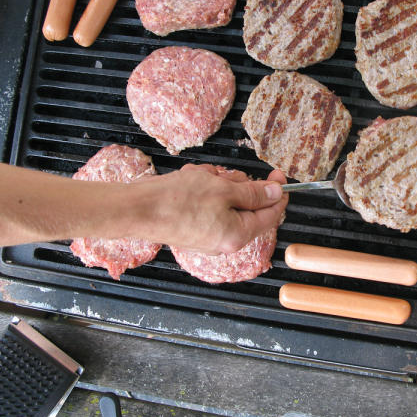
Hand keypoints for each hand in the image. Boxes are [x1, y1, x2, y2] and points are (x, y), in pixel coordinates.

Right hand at [129, 164, 287, 254]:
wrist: (137, 209)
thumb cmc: (177, 200)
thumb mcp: (223, 189)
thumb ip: (254, 193)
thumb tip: (275, 193)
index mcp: (237, 235)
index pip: (270, 215)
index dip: (277, 193)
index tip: (279, 175)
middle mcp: (224, 242)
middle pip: (246, 206)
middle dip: (236, 185)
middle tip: (222, 175)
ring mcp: (207, 236)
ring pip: (225, 201)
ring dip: (216, 184)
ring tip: (199, 178)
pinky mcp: (192, 228)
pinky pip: (207, 204)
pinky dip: (203, 189)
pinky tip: (189, 182)